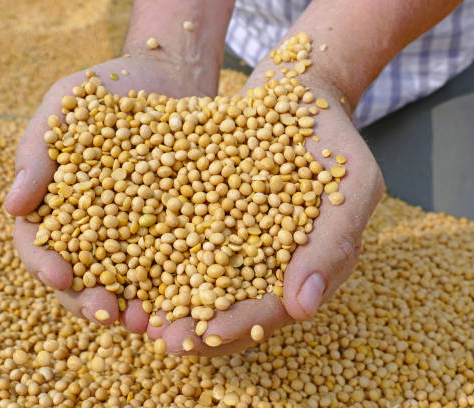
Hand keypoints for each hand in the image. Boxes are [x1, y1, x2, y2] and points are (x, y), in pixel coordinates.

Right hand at [4, 54, 216, 330]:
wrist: (168, 76)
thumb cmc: (107, 88)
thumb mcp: (65, 106)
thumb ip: (36, 152)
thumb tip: (11, 208)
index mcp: (55, 204)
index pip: (38, 245)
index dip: (45, 265)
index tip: (61, 277)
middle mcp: (91, 228)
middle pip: (79, 276)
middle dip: (88, 300)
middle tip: (105, 313)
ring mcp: (132, 232)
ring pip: (124, 281)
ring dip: (130, 306)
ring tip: (144, 323)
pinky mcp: (171, 229)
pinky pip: (168, 264)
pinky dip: (171, 286)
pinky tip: (183, 300)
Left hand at [146, 62, 384, 355]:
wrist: (297, 93)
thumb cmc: (332, 139)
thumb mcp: (353, 184)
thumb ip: (334, 244)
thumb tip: (302, 310)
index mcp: (298, 268)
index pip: (268, 309)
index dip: (238, 326)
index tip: (204, 337)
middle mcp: (258, 261)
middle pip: (225, 305)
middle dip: (193, 326)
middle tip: (160, 340)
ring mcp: (226, 237)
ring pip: (194, 279)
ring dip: (164, 301)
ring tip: (131, 316)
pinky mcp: (199, 210)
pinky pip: (173, 235)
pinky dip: (150, 252)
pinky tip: (120, 261)